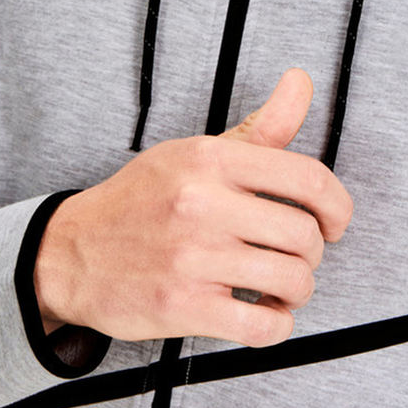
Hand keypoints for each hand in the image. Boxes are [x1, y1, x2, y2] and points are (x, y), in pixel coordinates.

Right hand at [33, 67, 352, 347]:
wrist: (70, 251)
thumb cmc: (145, 199)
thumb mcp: (201, 150)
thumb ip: (263, 125)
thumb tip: (301, 81)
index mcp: (213, 159)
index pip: (309, 178)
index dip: (338, 206)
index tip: (335, 222)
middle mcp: (202, 203)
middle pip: (305, 234)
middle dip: (314, 252)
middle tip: (299, 256)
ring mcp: (191, 257)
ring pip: (290, 279)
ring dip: (299, 290)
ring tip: (283, 286)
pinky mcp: (181, 305)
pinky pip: (260, 326)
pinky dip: (277, 325)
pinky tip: (265, 313)